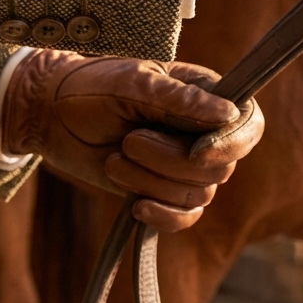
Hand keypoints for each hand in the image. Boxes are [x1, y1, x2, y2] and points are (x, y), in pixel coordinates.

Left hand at [1, 51, 263, 230]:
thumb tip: (229, 113)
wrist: (53, 118)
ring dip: (151, 182)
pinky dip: (162, 216)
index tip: (196, 151)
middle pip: (219, 167)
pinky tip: (134, 205)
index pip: (249, 124)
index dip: (231, 144)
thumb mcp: (135, 83)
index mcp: (206, 94)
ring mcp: (185, 165)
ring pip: (198, 195)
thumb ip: (181, 98)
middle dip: (169, 162)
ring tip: (117, 158)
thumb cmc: (94, 88)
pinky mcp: (164, 192)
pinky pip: (185, 218)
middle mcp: (204, 131)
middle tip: (130, 140)